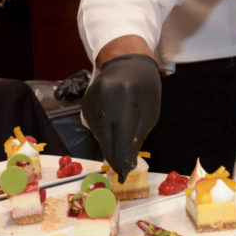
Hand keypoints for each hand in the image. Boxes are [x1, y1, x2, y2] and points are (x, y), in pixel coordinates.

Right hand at [81, 54, 160, 181]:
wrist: (126, 62)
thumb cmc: (145, 87)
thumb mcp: (150, 111)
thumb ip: (138, 136)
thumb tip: (127, 162)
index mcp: (124, 102)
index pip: (120, 139)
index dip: (122, 160)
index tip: (124, 174)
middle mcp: (104, 102)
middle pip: (105, 140)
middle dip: (114, 157)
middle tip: (122, 169)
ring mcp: (91, 102)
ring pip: (98, 135)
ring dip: (109, 144)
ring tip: (120, 146)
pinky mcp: (85, 104)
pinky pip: (93, 126)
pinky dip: (103, 133)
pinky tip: (113, 128)